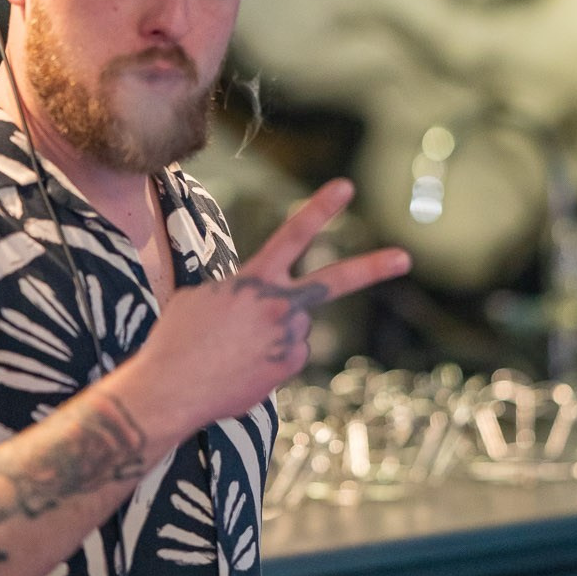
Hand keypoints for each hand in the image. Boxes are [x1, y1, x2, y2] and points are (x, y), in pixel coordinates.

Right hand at [124, 179, 409, 433]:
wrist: (172, 388)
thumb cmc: (176, 339)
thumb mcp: (201, 297)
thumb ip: (240, 291)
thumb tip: (259, 306)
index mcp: (254, 279)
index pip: (293, 233)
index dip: (321, 208)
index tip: (346, 187)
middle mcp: (280, 306)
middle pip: (335, 282)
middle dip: (373, 268)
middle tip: (404, 258)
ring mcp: (289, 339)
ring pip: (293, 328)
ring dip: (271, 335)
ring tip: (232, 351)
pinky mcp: (289, 368)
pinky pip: (286, 356)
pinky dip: (267, 360)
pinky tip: (239, 369)